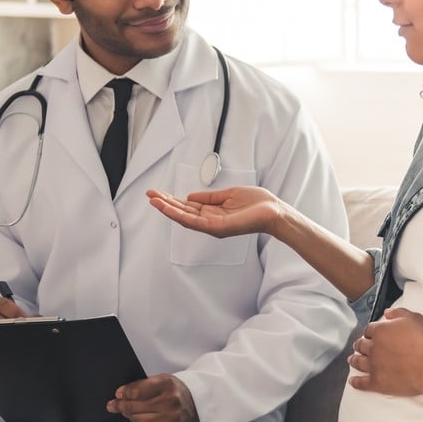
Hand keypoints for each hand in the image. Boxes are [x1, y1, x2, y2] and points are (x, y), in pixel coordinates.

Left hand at [107, 374, 199, 421]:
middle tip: (114, 405)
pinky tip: (141, 420)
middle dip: (121, 405)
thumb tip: (120, 395)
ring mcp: (171, 418)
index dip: (124, 393)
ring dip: (130, 416)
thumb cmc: (176, 391)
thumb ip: (142, 385)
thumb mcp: (162, 380)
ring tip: (128, 412)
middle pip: (135, 406)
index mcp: (167, 384)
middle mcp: (170, 401)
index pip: (137, 391)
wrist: (197, 404)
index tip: (118, 394)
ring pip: (138, 419)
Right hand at [146, 187, 282, 237]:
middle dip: (165, 203)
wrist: (273, 211)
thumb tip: (190, 196)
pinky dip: (180, 215)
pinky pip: (194, 222)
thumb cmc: (256, 204)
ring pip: (184, 218)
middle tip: (149, 194)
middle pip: (182, 212)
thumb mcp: (228, 195)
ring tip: (153, 200)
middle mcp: (209, 221)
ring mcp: (212, 226)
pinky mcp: (217, 228)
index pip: (187, 207)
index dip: (172, 200)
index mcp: (212, 213)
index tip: (157, 193)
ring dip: (168, 209)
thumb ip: (209, 197)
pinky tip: (168, 208)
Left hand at [347, 308, 422, 396]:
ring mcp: (373, 365)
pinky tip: (353, 381)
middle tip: (358, 346)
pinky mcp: (377, 382)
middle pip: (361, 345)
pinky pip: (362, 382)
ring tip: (352, 360)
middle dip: (359, 345)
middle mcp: (373, 347)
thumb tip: (388, 313)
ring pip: (358, 362)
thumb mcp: (414, 318)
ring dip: (354, 360)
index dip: (369, 332)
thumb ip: (398, 313)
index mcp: (380, 331)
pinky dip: (356, 382)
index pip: (369, 330)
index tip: (369, 334)